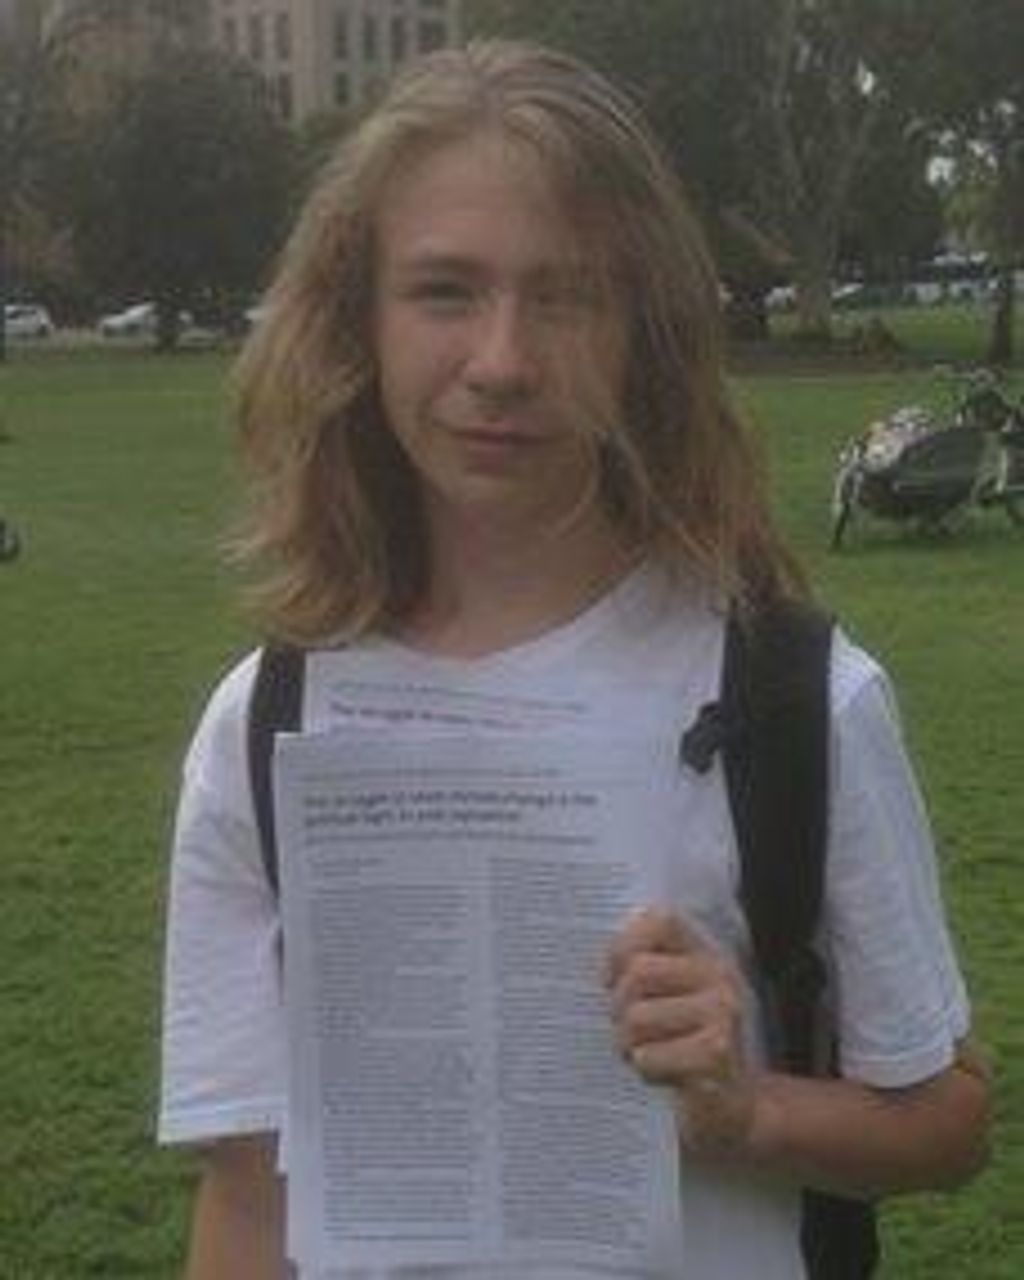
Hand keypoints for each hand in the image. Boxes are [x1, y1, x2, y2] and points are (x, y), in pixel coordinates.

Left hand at [605, 907, 756, 1156]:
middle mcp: (718, 973)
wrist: (732, 1110)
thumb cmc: (682, 1049)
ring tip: (645, 1054)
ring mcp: (722, 1012)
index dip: (624, 946)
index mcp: (703, 953)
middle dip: (618, 1008)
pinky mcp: (717, 1053)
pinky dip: (645, 1071)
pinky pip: (649, 1056)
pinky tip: (665, 1076)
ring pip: (637, 1016)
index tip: (611, 979)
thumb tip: (595, 967)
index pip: (659, 920)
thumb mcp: (665, 999)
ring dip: (628, 1045)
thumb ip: (638, 969)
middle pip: (637, 973)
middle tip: (628, 1032)